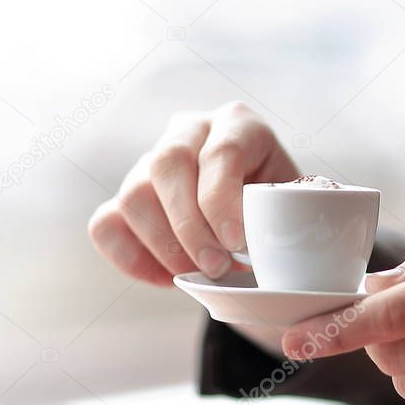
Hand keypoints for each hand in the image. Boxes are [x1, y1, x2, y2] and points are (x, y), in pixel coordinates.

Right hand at [88, 101, 298, 285]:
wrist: (264, 226)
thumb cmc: (285, 211)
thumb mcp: (298, 203)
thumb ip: (291, 209)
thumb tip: (281, 227)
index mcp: (238, 124)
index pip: (220, 151)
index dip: (222, 200)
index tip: (236, 243)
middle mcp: (190, 132)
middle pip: (167, 164)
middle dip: (189, 225)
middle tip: (215, 267)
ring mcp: (150, 162)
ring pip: (134, 195)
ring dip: (164, 245)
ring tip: (200, 276)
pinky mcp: (124, 199)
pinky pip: (106, 225)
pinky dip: (131, 258)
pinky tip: (167, 279)